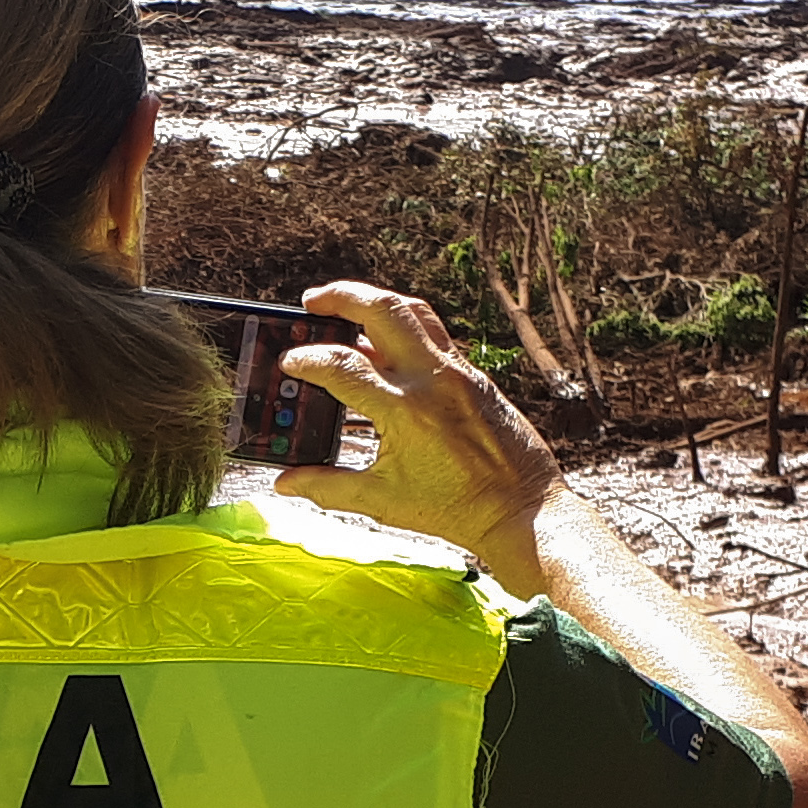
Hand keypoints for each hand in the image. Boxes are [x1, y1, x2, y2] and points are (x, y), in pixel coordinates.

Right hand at [273, 282, 562, 586]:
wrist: (521, 511)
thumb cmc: (456, 509)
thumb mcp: (383, 501)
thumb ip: (328, 487)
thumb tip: (285, 483)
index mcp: (404, 410)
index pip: (342, 366)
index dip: (307, 360)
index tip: (289, 363)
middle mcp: (433, 379)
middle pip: (380, 309)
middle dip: (339, 297)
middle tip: (311, 302)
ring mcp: (459, 372)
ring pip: (413, 311)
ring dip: (375, 302)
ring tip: (346, 308)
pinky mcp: (476, 376)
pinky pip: (435, 335)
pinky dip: (404, 328)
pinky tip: (387, 344)